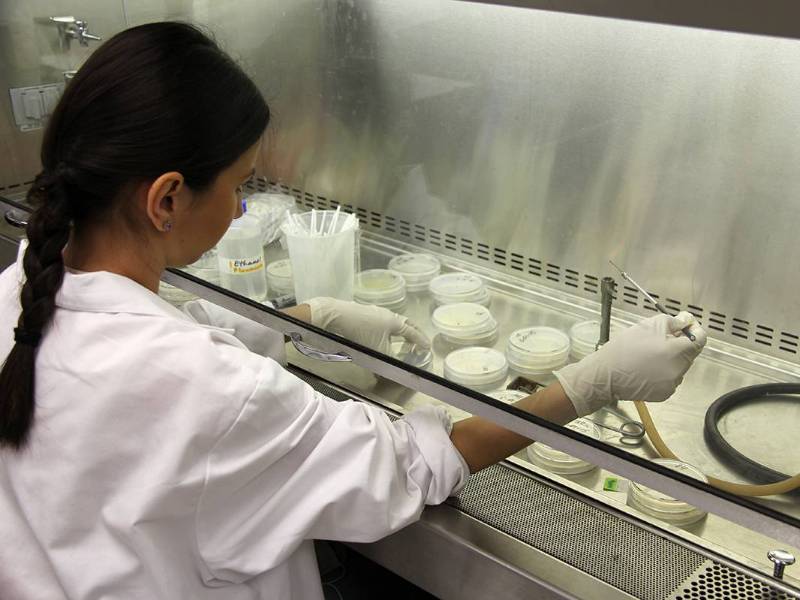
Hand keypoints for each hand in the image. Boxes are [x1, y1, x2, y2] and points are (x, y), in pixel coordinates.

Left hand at [307, 297, 430, 354]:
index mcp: (395, 322)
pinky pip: (381, 323)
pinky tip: (379, 337)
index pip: (412, 332)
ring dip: (398, 332)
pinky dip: (386, 331)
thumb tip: (391, 375)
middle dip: (413, 333)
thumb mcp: (377, 351)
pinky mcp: (364, 313)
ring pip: (392, 323)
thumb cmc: (361, 333)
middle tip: (417, 341)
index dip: (421, 341)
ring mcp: (375, 312)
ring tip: (399, 340)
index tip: (427, 347)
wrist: (336, 316)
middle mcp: (388, 314)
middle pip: (405, 324)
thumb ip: (387, 362)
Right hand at [554, 311, 706, 415]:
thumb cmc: (624, 348)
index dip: (693, 330)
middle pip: (689, 353)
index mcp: (678, 352)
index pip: (700, 339)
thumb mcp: (648, 326)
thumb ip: (673, 321)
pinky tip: (646, 368)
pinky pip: (669, 379)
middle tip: (658, 340)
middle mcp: (679, 370)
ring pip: (679, 367)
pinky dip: (662, 373)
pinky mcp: (663, 394)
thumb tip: (686, 321)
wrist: (605, 374)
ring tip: (649, 355)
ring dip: (670, 359)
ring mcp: (672, 384)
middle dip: (678, 345)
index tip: (684, 326)